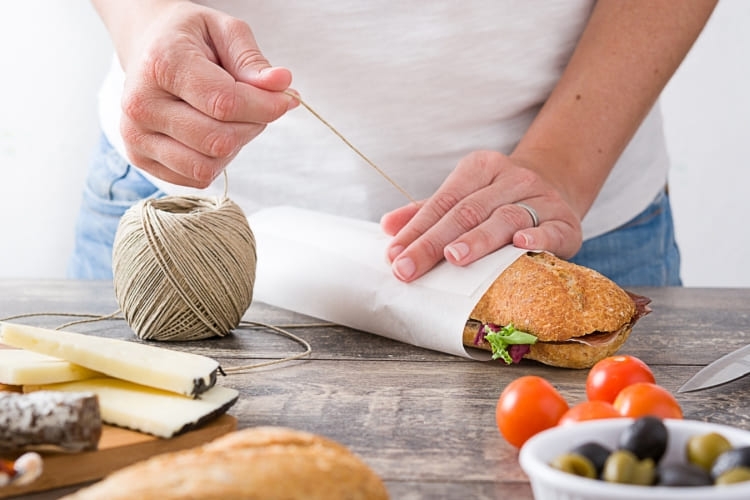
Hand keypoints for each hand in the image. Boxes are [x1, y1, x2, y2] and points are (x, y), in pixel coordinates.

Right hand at [116, 2, 296, 186]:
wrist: (148, 49)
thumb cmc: (190, 40)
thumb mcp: (225, 31)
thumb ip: (252, 61)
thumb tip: (282, 86)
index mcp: (161, 64)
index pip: (225, 103)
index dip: (265, 107)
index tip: (286, 100)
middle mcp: (141, 104)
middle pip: (219, 140)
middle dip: (252, 125)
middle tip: (256, 106)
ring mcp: (136, 136)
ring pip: (207, 166)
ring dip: (234, 147)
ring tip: (232, 119)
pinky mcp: (139, 158)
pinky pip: (195, 177)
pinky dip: (216, 161)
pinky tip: (212, 133)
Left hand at [380, 150, 582, 281]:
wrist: (557, 188)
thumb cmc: (498, 200)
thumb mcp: (463, 197)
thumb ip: (426, 212)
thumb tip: (388, 227)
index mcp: (480, 168)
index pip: (443, 201)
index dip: (416, 229)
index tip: (394, 256)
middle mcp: (511, 178)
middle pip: (467, 211)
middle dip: (434, 242)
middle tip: (410, 267)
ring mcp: (540, 198)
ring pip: (505, 218)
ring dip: (478, 239)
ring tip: (455, 257)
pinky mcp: (565, 221)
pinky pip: (549, 228)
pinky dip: (536, 238)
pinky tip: (521, 245)